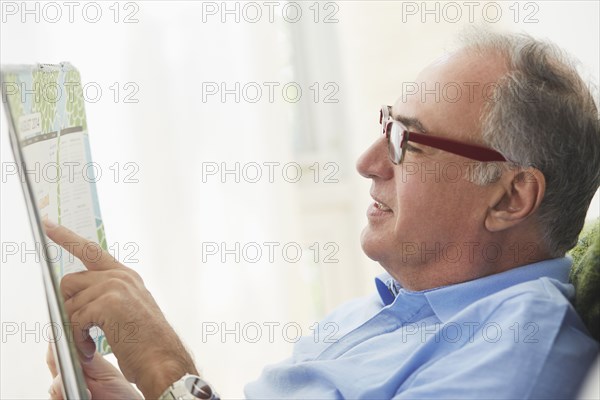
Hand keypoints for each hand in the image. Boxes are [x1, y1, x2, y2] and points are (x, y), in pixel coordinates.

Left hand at [44, 221, 197, 397]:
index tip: (48, 225)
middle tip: (81, 329)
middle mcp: (120, 276)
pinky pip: (74, 319)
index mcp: (126, 276)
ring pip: (70, 303)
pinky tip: (92, 347)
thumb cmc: (146, 343)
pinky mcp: (108, 303)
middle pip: (70, 282)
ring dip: (75, 328)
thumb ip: (104, 296)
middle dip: (69, 307)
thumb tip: (73, 298)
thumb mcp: (128, 311)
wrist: (162, 359)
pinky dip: (78, 338)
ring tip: (91, 342)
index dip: (66, 237)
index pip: (90, 250)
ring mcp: (115, 287)